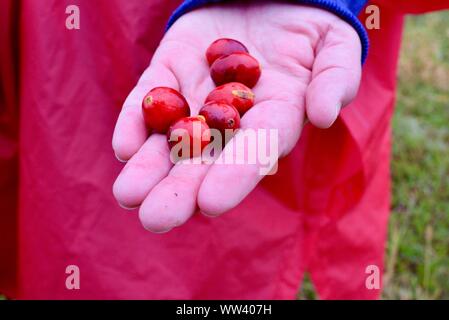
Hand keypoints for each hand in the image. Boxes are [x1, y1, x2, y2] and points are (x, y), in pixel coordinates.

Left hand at [112, 2, 361, 231]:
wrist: (272, 0)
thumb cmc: (311, 29)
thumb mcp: (335, 47)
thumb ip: (334, 79)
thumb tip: (324, 114)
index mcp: (274, 119)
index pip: (254, 152)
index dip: (234, 176)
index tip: (211, 202)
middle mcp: (230, 120)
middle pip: (205, 159)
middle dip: (181, 189)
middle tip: (155, 219)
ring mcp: (197, 96)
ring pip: (170, 138)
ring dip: (148, 167)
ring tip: (128, 197)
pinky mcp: (170, 70)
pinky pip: (149, 97)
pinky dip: (135, 121)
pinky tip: (125, 147)